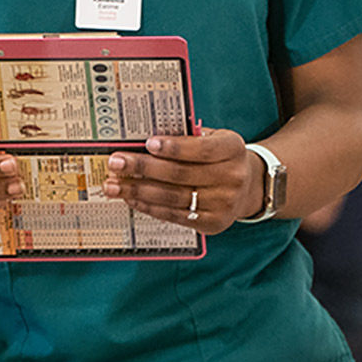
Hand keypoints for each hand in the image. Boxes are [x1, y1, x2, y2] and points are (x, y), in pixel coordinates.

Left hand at [95, 128, 257, 234]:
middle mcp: (233, 178)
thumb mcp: (213, 139)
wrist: (247, 187)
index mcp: (233, 149)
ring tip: (114, 185)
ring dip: (139, 191)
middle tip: (117, 162)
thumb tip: (144, 141)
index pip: (202, 149)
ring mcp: (224, 204)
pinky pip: (175, 215)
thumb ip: (187, 138)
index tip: (148, 143)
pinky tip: (132, 199)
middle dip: (144, 168)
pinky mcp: (213, 223)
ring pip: (173, 197)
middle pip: (181, 174)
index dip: (174, 147)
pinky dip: (150, 207)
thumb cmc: (220, 158)